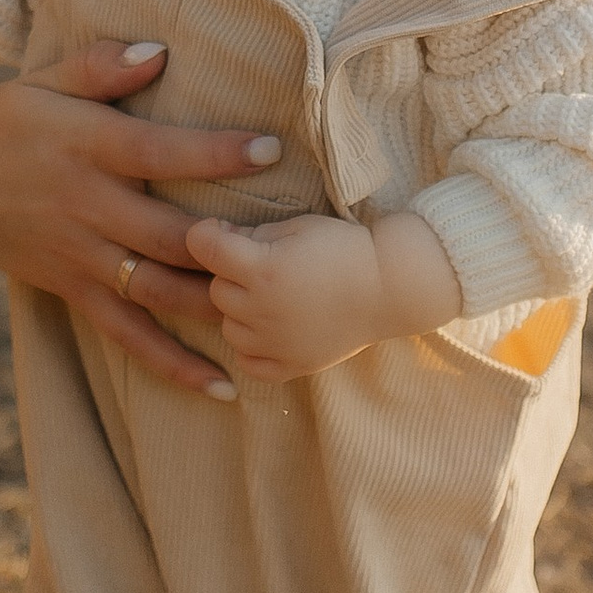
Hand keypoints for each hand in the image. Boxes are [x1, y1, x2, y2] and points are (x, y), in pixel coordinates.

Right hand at [0, 46, 283, 399]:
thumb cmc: (2, 125)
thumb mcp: (42, 80)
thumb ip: (101, 65)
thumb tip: (160, 51)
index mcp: (88, 149)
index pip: (160, 152)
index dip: (214, 153)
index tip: (270, 149)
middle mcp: (89, 207)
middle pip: (168, 234)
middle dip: (229, 242)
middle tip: (289, 249)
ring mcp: (82, 256)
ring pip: (157, 291)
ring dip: (214, 307)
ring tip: (269, 319)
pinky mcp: (73, 291)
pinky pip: (127, 335)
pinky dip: (173, 364)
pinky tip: (221, 385)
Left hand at [186, 207, 458, 383]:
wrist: (389, 286)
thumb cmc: (344, 248)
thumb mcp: (296, 226)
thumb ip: (252, 233)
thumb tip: (218, 239)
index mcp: (263, 268)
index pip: (203, 247)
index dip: (206, 234)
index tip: (219, 232)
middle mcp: (262, 309)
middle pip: (217, 290)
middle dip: (231, 274)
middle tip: (262, 265)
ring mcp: (275, 342)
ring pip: (228, 327)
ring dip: (240, 311)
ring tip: (271, 297)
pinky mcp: (291, 366)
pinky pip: (248, 362)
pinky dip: (252, 347)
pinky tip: (270, 329)